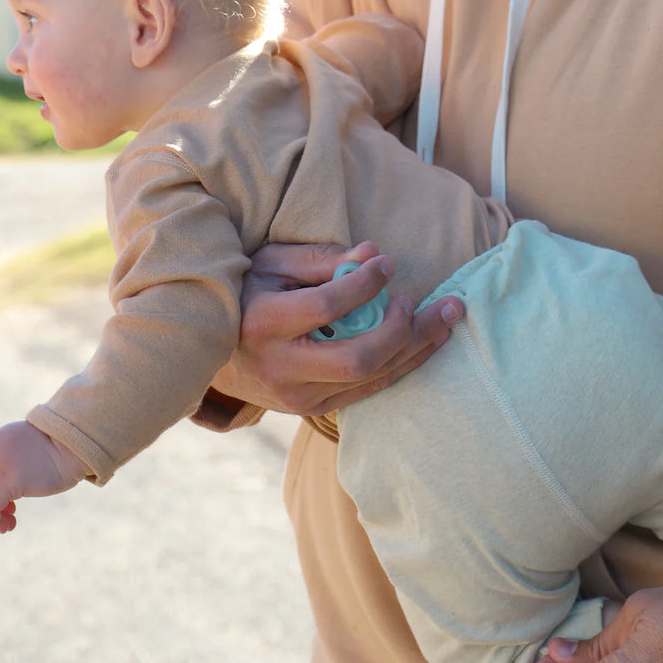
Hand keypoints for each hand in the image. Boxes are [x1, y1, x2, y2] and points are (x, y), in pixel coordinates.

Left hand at [0, 421, 88, 532]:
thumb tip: (14, 480)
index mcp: (0, 438)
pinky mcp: (7, 480)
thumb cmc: (65, 450)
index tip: (5, 497)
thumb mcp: (33, 447)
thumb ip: (17, 457)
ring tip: (9, 523)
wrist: (78, 446)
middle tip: (11, 512)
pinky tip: (6, 527)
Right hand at [210, 241, 463, 414]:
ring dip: (418, 346)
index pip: (326, 306)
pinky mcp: (314, 409)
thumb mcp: (272, 264)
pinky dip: (403, 364)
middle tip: (430, 299)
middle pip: (358, 356)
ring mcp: (298, 397)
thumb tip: (373, 252)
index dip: (364, 284)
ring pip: (371, 377)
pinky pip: (370, 389)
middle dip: (405, 328)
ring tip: (449, 315)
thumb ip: (322, 258)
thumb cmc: (248, 296)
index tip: (387, 264)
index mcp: (264, 324)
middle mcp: (282, 367)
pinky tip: (428, 341)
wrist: (213, 355)